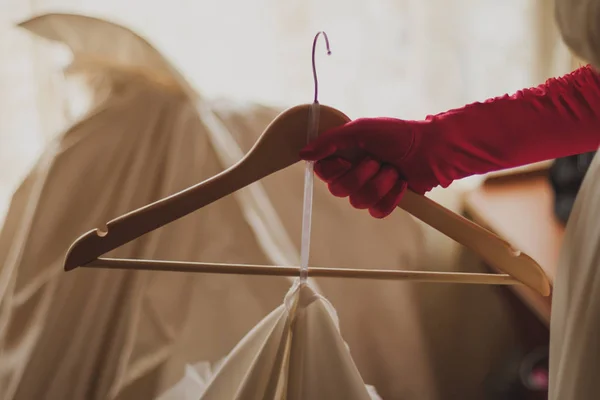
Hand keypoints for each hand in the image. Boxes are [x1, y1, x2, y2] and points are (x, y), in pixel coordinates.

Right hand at [299, 117, 440, 217]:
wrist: (431, 148)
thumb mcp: (361, 129)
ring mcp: (368, 190)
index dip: (334, 170)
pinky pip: (377, 211)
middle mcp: (352, 174)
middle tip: (377, 160)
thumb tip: (303, 153)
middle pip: (339, 191)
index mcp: (343, 156)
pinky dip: (392, 196)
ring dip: (380, 183)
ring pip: (359, 202)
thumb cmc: (397, 134)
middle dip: (361, 175)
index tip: (347, 159)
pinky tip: (401, 183)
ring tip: (393, 169)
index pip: (323, 173)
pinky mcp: (385, 203)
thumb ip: (330, 141)